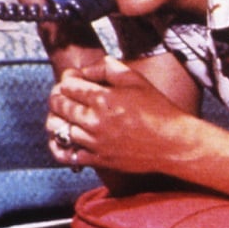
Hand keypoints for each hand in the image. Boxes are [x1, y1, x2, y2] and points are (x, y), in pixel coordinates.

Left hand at [46, 56, 195, 173]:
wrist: (173, 143)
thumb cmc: (159, 110)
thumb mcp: (138, 81)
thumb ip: (111, 68)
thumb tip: (89, 69)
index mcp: (104, 99)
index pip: (68, 85)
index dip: (67, 79)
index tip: (73, 78)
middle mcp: (96, 120)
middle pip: (59, 105)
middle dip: (57, 96)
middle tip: (64, 94)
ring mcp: (95, 142)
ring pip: (58, 129)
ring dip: (55, 118)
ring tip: (63, 115)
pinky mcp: (98, 159)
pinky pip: (67, 154)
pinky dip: (59, 145)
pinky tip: (63, 138)